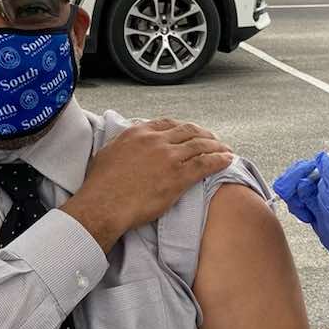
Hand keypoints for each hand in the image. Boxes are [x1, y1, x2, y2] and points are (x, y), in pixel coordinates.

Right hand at [62, 119, 233, 251]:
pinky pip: (205, 164)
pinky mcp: (178, 177)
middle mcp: (156, 141)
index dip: (183, 127)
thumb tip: (126, 143)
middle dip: (204, 135)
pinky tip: (227, 160)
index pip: (168, 124)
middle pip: (188, 131)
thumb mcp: (107, 153)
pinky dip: (219, 160)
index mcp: (139, 133)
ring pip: (200, 146)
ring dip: (216, 147)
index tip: (190, 131)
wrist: (103, 204)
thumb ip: (122, 144)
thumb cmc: (100, 185)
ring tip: (225, 149)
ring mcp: (169, 158)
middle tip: (213, 140)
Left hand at [309, 151, 328, 273]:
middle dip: (323, 176)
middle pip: (318, 189)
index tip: (327, 156)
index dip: (327, 163)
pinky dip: (320, 207)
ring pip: (312, 204)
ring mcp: (328, 231)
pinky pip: (315, 219)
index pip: (328, 175)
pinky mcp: (328, 241)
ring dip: (319, 191)